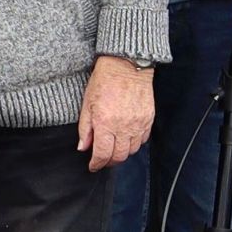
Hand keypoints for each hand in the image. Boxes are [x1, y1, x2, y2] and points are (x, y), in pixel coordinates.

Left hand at [78, 54, 155, 172]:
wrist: (126, 65)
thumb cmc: (104, 81)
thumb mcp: (87, 103)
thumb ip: (85, 128)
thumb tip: (83, 147)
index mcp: (105, 123)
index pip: (102, 154)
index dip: (96, 164)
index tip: (93, 166)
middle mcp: (123, 126)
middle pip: (118, 157)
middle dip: (109, 162)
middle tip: (103, 160)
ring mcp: (138, 123)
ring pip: (131, 150)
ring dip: (122, 153)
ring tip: (114, 148)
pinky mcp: (148, 119)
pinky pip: (143, 139)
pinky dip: (134, 143)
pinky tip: (126, 138)